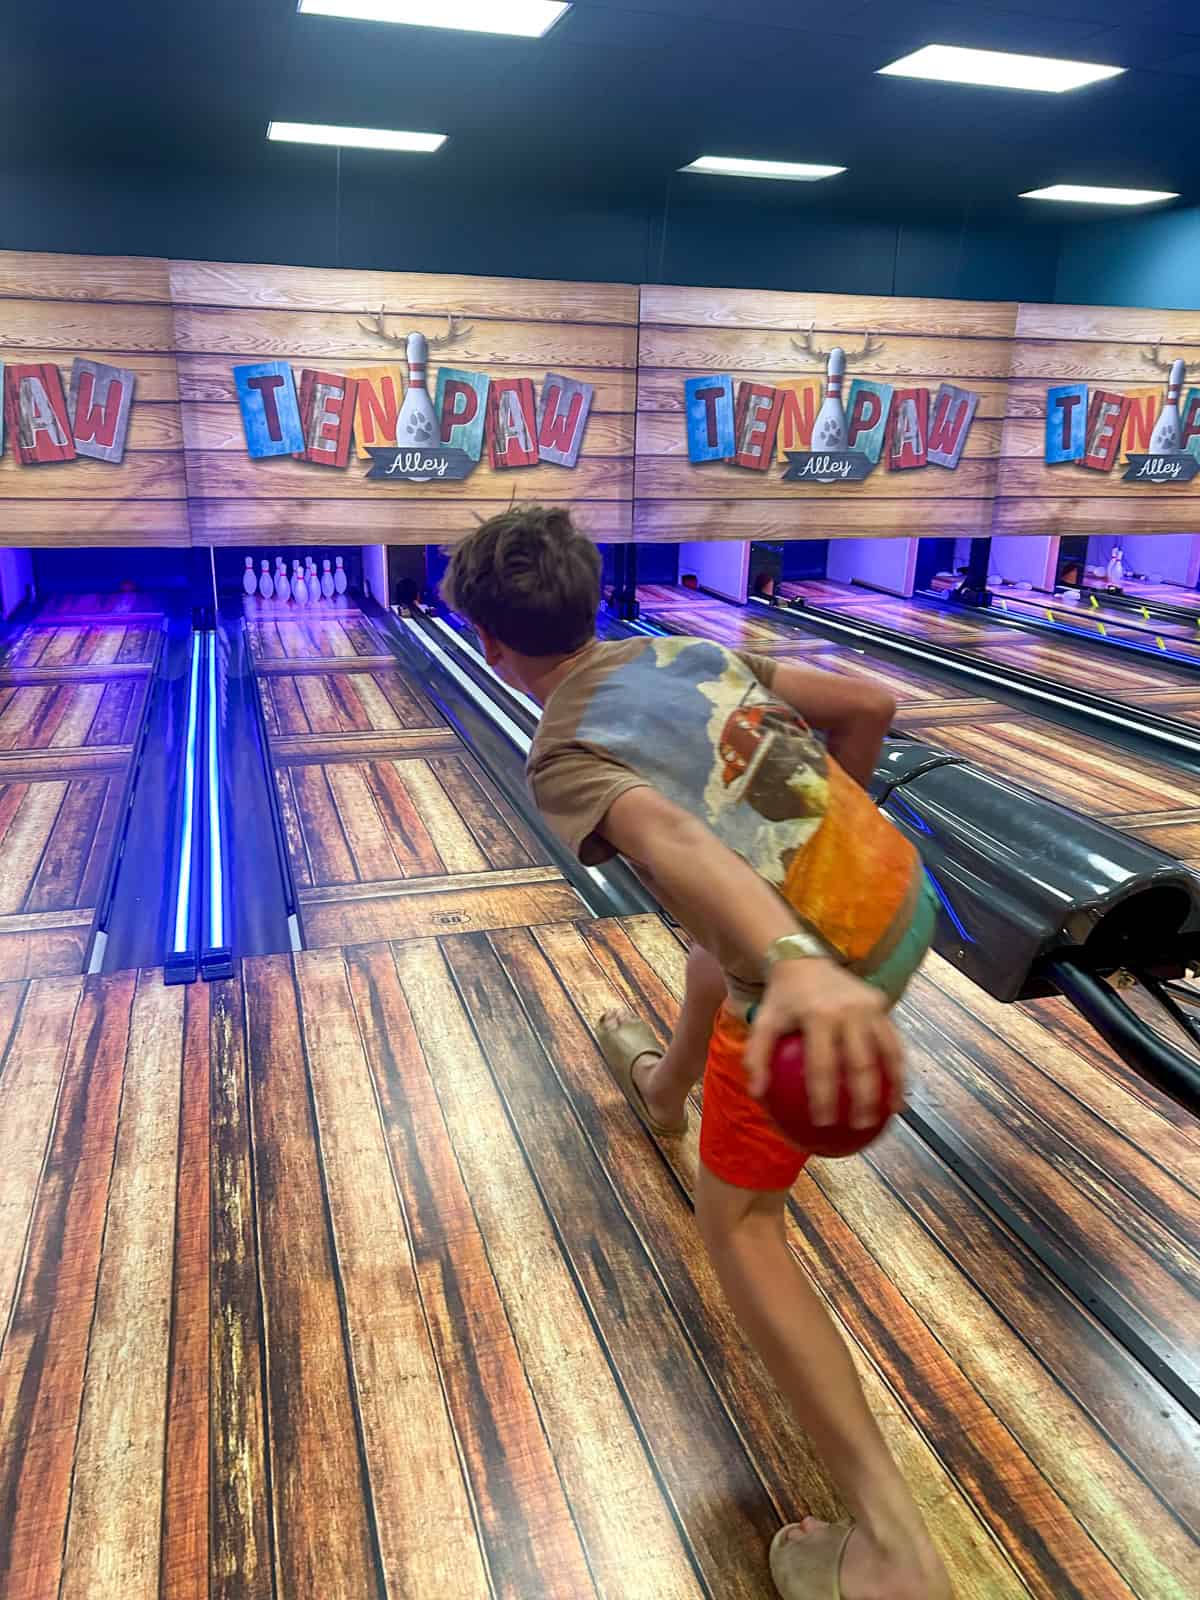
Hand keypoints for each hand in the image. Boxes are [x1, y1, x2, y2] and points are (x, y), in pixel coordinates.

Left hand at [744, 959, 904, 1128]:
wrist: (804, 960)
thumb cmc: (782, 999)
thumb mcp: (763, 1022)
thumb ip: (757, 1056)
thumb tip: (757, 1094)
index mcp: (818, 1015)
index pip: (823, 1064)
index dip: (825, 1096)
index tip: (825, 1123)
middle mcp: (848, 1010)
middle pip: (861, 1062)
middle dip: (864, 1098)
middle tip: (861, 1126)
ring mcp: (868, 1005)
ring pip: (887, 1051)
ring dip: (892, 1085)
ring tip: (890, 1114)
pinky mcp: (881, 1002)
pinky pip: (893, 1039)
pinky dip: (899, 1067)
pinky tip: (897, 1092)